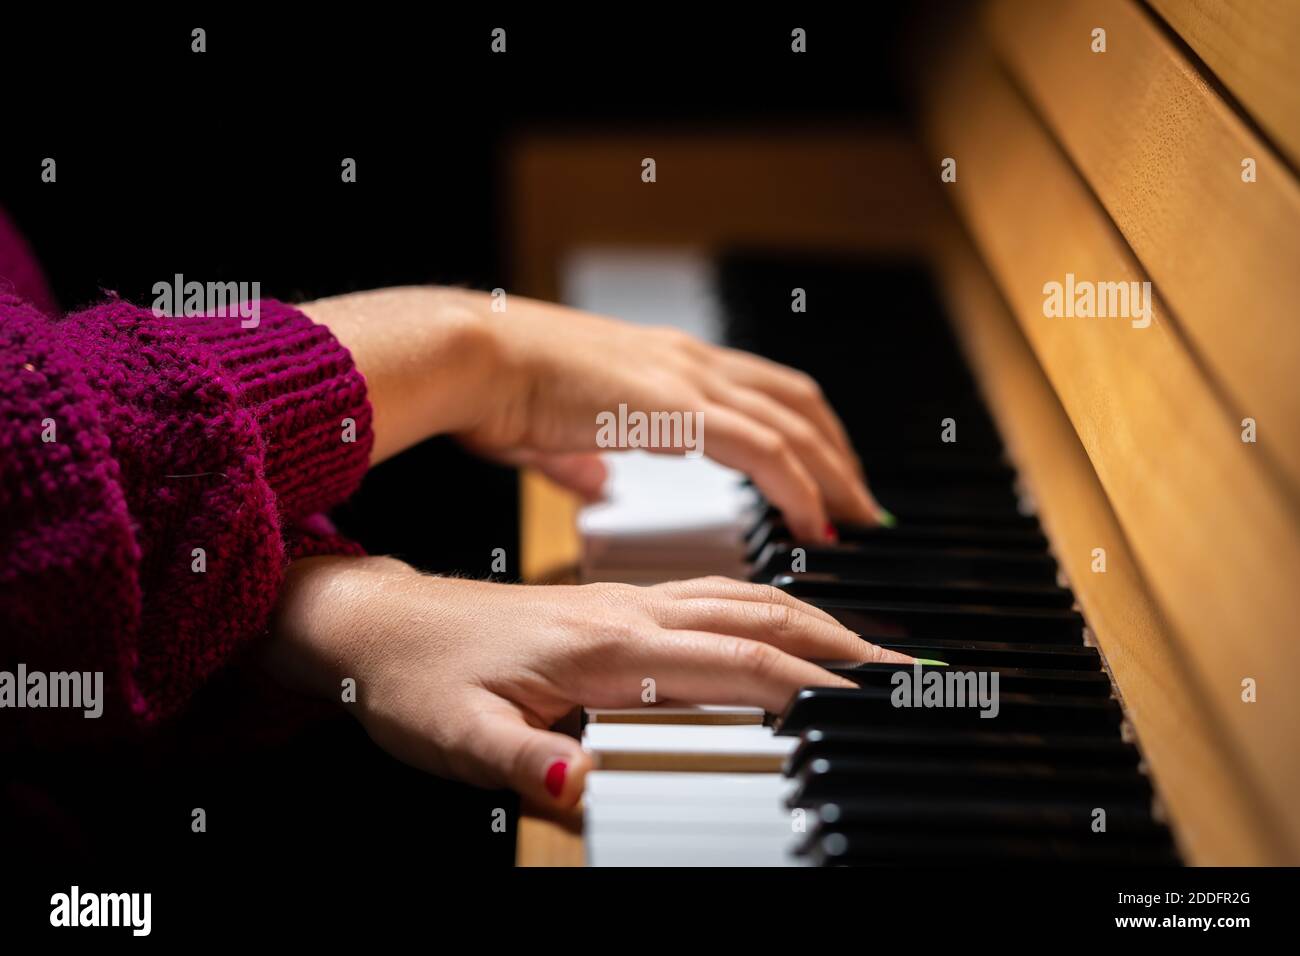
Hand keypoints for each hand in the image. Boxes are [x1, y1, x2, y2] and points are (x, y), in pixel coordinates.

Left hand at [267, 557, 912, 807]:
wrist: (378, 626)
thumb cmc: (418, 681)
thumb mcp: (458, 739)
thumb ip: (526, 765)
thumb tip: (587, 788)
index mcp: (604, 647)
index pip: (734, 665)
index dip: (808, 687)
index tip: (868, 705)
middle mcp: (626, 615)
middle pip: (758, 615)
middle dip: (838, 640)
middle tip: (902, 669)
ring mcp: (623, 604)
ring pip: (741, 595)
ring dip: (812, 614)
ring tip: (865, 642)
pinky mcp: (613, 605)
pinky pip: (711, 592)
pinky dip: (767, 602)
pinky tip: (780, 617)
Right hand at [472, 299, 884, 540]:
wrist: (473, 357)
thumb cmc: (500, 390)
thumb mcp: (552, 433)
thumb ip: (581, 459)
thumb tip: (593, 482)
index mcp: (664, 366)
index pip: (759, 393)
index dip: (800, 436)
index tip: (821, 479)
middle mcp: (689, 362)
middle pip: (797, 403)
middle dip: (839, 454)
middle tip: (864, 506)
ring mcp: (688, 379)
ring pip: (795, 425)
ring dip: (835, 475)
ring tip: (858, 523)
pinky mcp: (679, 406)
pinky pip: (763, 450)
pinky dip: (798, 487)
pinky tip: (813, 523)